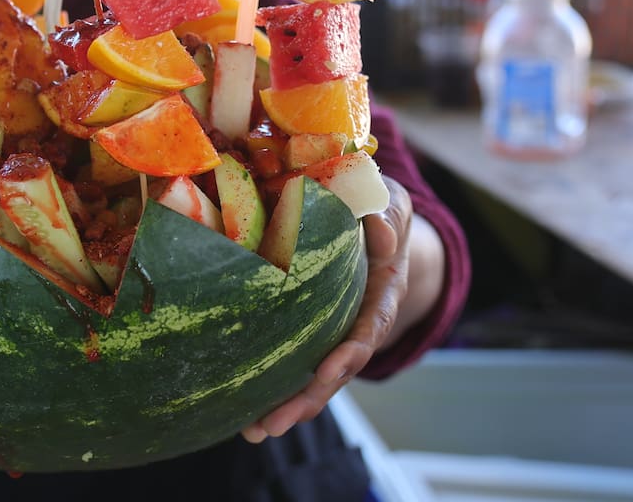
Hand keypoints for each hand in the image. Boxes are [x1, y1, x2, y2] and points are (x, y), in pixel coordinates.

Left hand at [240, 176, 411, 442]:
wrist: (367, 216)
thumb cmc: (376, 205)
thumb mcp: (389, 200)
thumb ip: (389, 214)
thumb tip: (383, 237)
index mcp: (383, 291)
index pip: (370, 326)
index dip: (351, 351)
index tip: (330, 370)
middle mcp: (359, 320)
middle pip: (338, 368)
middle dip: (310, 398)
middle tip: (276, 423)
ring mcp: (333, 330)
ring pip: (314, 376)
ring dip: (287, 405)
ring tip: (255, 431)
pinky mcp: (308, 330)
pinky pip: (293, 361)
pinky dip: (272, 387)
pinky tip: (243, 413)